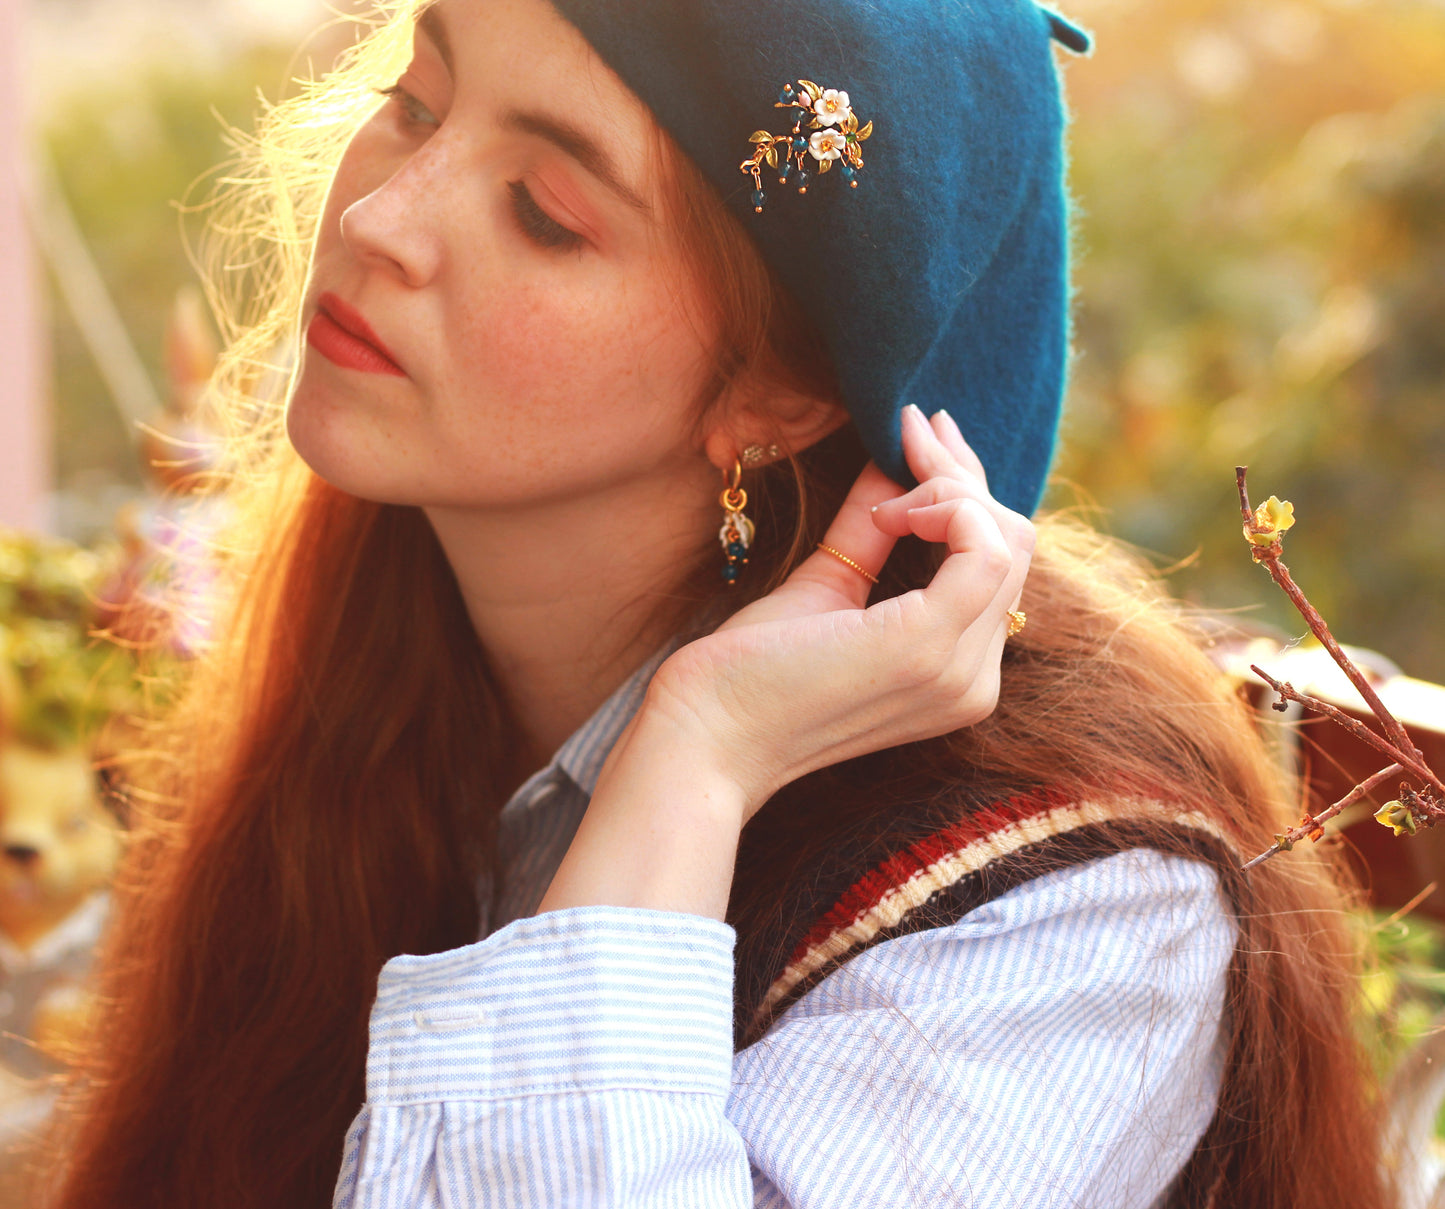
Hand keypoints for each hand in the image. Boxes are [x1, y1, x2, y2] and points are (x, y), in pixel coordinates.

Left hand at [648, 403, 1034, 816]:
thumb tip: (891, 457)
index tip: (919, 433)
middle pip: (1012, 543)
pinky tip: (891, 509)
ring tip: (887, 488)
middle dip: (962, 476)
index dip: (967, 492)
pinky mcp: (927, 645)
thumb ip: (868, 528)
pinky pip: (983, 545)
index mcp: (957, 675)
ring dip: (949, 486)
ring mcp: (957, 670)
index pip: (1000, 565)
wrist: (706, 732)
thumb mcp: (825, 584)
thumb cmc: (752, 670)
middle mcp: (974, 682)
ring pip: (1005, 537)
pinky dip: (946, 504)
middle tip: (911, 427)